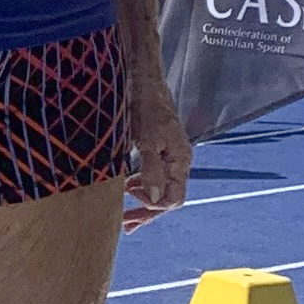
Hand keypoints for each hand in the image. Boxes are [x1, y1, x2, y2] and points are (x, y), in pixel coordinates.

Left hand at [122, 74, 191, 231]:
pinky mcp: (158, 146)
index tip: (129, 200)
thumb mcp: (146, 137)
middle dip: (147, 212)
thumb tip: (155, 199)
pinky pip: (154, 174)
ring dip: (143, 200)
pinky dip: (141, 185)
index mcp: (180, 160)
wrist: (143, 77)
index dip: (152, 204)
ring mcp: (169, 154)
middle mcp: (178, 160)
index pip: (174, 197)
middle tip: (125, 226)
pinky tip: (126, 188)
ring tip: (123, 214)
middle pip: (168, 196)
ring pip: (161, 186)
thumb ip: (151, 169)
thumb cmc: (145, 104)